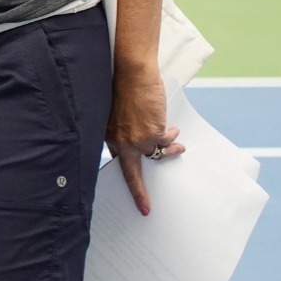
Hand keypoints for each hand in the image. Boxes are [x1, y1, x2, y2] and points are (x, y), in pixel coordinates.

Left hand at [108, 65, 182, 215]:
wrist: (131, 72)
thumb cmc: (125, 89)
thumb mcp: (118, 115)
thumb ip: (125, 131)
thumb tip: (142, 146)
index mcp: (108, 136)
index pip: (116, 166)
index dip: (127, 186)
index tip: (137, 205)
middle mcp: (120, 141)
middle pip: (133, 172)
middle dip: (141, 191)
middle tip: (146, 208)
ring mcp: (136, 139)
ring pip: (156, 154)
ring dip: (167, 147)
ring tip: (172, 137)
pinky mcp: (152, 133)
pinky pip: (166, 141)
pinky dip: (171, 136)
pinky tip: (172, 129)